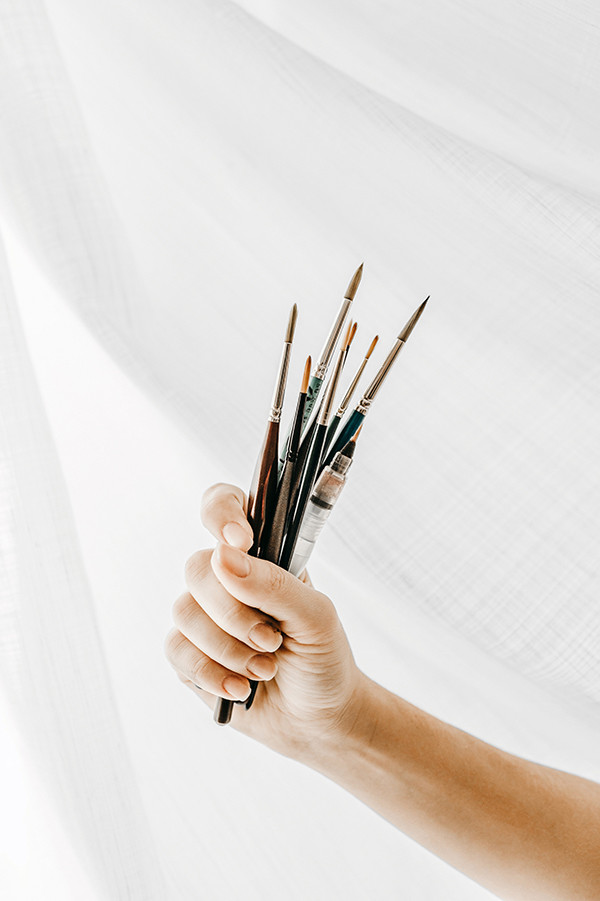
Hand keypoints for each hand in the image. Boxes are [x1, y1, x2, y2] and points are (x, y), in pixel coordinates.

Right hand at [164, 483, 365, 759]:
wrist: (319, 721)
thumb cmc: (324, 657)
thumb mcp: (315, 617)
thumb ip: (274, 584)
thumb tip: (223, 555)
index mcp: (262, 554)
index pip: (224, 505)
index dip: (221, 514)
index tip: (238, 542)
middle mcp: (227, 578)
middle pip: (198, 567)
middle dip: (234, 612)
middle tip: (272, 640)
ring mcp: (203, 615)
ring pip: (184, 610)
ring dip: (228, 648)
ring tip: (265, 670)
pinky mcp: (188, 654)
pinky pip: (176, 649)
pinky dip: (212, 673)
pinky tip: (242, 690)